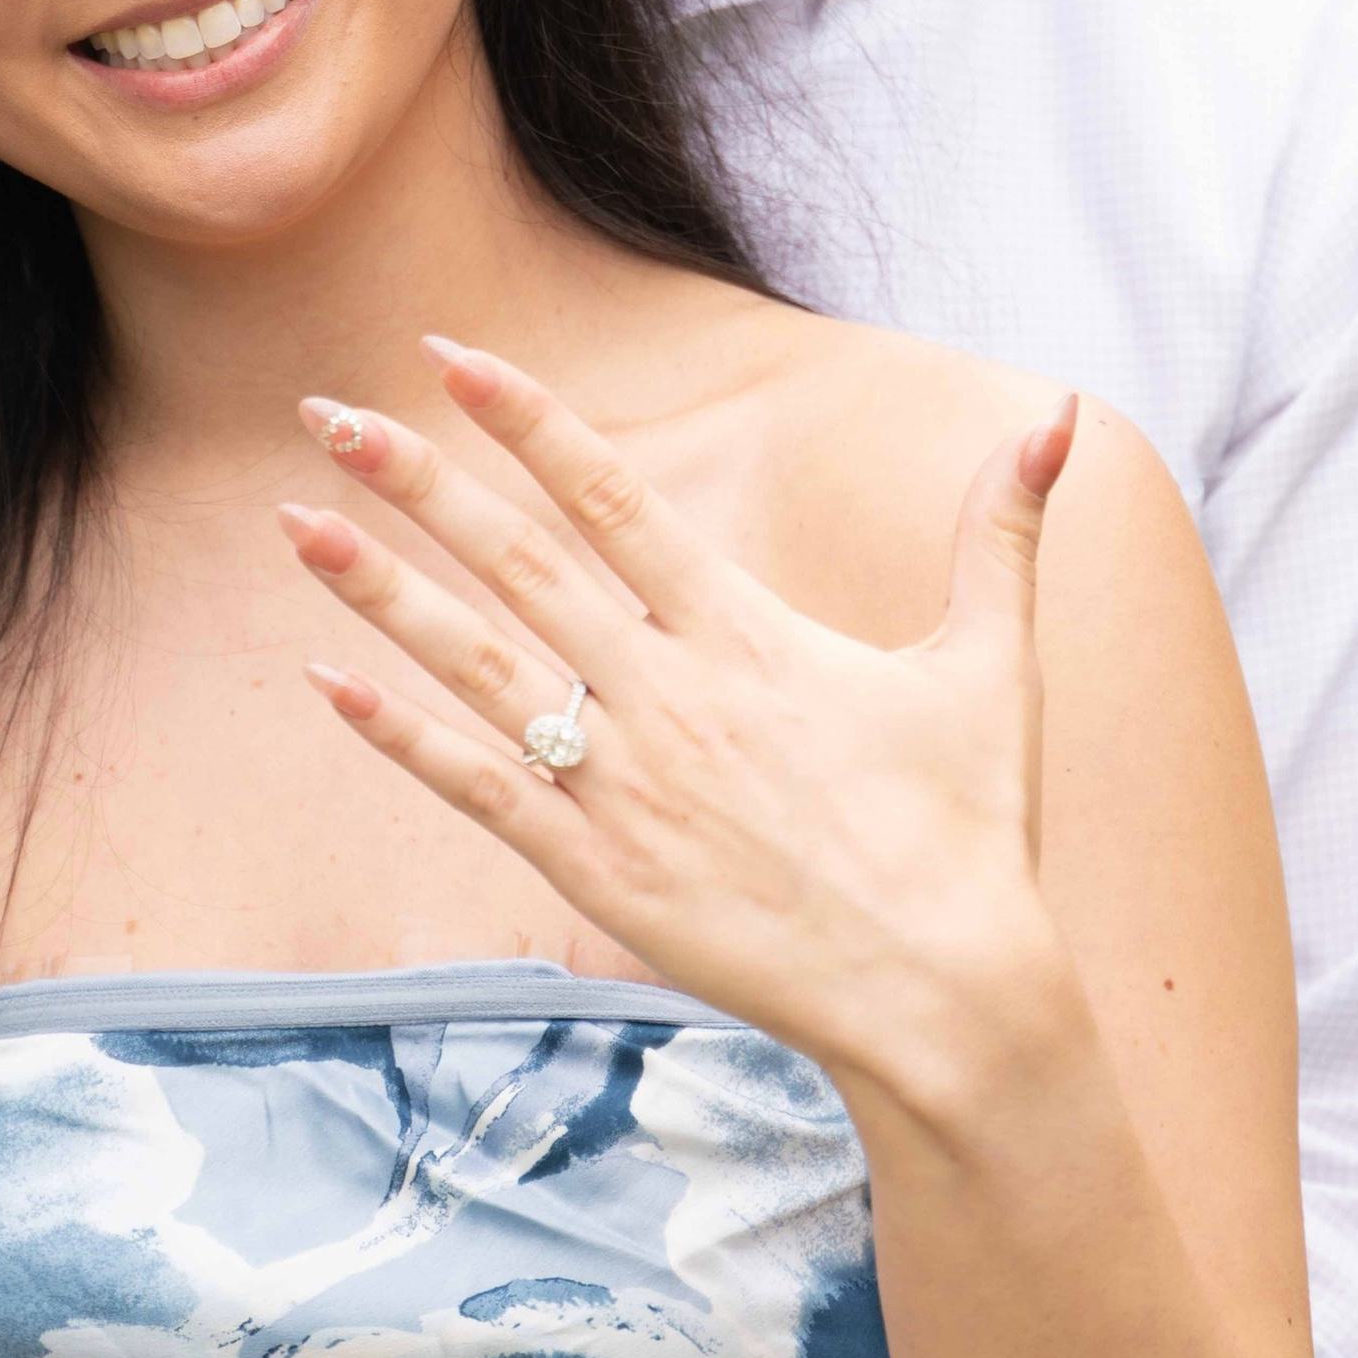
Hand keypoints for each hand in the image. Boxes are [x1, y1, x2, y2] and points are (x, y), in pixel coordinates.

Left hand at [282, 343, 1077, 1088]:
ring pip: (477, 668)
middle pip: (518, 564)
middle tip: (326, 412)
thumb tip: (1063, 413)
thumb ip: (1004, 532)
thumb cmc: (970, 835)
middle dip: (415, 481)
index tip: (449, 358)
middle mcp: (671, 698)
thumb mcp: (992, 668)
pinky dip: (400, 736)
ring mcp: (627, 787)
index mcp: (748, 637)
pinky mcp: (600, 874)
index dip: (529, 423)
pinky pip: (479, 790)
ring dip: (377, 593)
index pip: (616, 499)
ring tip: (294, 524)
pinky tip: (326, 686)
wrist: (947, 999)